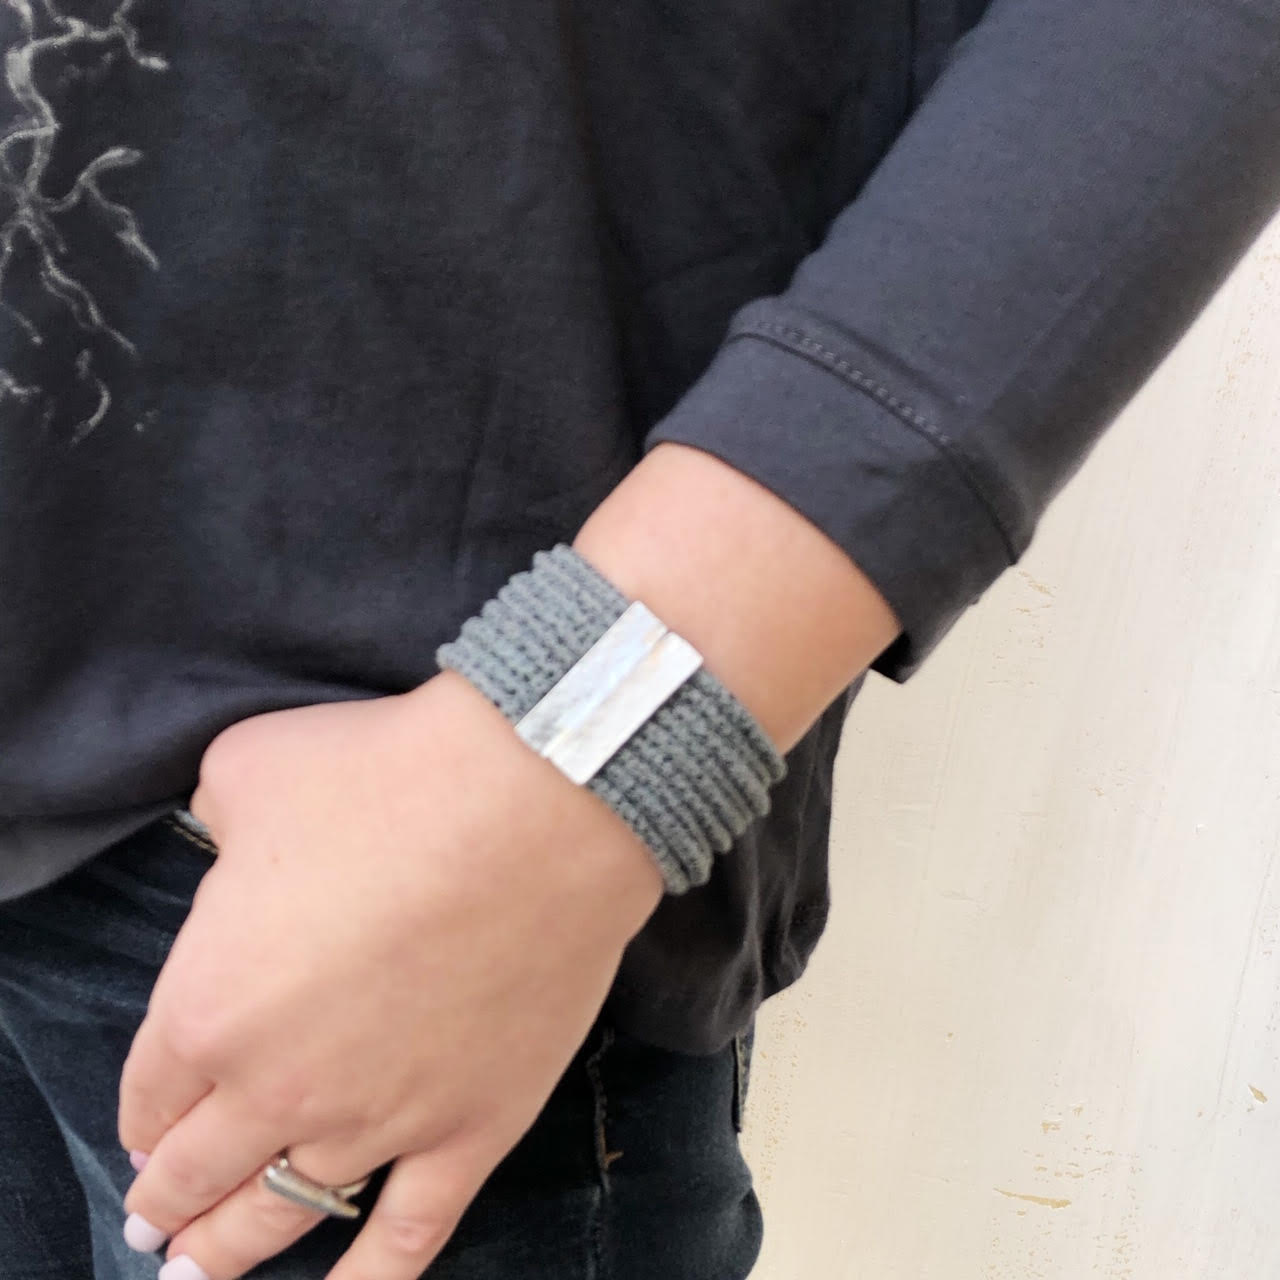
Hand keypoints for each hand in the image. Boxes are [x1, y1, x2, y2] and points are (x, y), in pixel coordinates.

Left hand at [118, 672, 662, 1279]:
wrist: (536, 802)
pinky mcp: (471, 1129)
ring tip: (201, 1275)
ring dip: (231, 1253)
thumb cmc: (389, 777)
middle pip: (202, 1171)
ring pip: (287, 1216)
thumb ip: (213, 820)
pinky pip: (408, 1236)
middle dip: (168, 1202)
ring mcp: (380, 1120)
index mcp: (210, 1004)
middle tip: (154, 1226)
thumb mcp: (251, 767)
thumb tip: (227, 838)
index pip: (150, 1090)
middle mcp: (280, 1086)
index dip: (142, 1115)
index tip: (145, 1129)